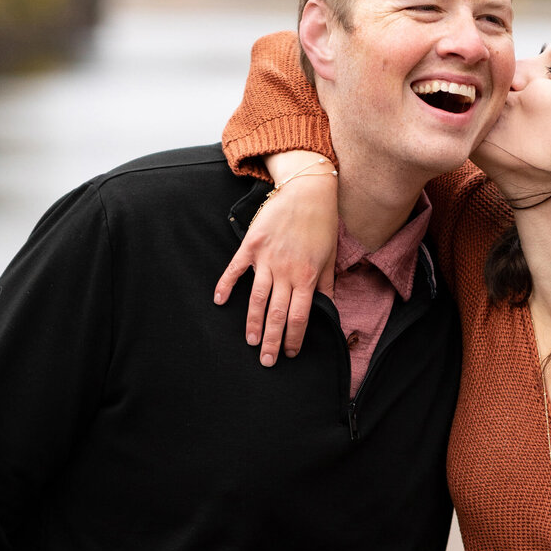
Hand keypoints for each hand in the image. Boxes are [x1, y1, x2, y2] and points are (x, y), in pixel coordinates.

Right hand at [213, 152, 337, 366]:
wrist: (307, 189)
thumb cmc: (322, 223)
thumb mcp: (331, 256)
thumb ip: (327, 285)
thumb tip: (330, 310)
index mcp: (307, 276)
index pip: (300, 317)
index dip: (294, 338)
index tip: (291, 353)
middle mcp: (286, 271)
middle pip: (277, 314)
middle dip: (271, 340)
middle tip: (266, 361)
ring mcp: (267, 258)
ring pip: (257, 299)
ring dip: (252, 323)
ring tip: (250, 341)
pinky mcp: (252, 245)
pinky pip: (236, 269)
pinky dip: (226, 285)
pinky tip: (219, 301)